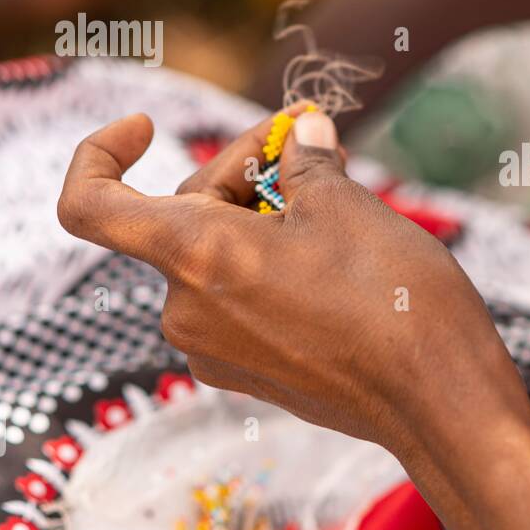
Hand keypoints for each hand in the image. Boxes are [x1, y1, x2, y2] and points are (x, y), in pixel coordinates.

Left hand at [56, 109, 529, 467]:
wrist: (440, 402)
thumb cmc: (393, 300)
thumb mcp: (347, 204)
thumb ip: (304, 161)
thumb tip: (300, 134)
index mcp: (195, 257)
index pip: (89, 205)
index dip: (101, 152)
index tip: (147, 127)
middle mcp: (188, 311)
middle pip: (183, 216)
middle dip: (244, 170)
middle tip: (313, 139)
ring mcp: (217, 351)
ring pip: (217, 258)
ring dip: (264, 215)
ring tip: (334, 191)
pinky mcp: (252, 374)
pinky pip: (239, 300)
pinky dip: (271, 262)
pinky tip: (333, 248)